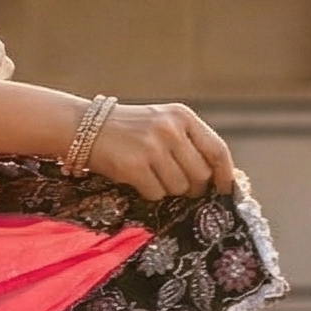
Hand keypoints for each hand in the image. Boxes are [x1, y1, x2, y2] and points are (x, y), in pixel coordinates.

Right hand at [86, 101, 234, 199]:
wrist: (84, 127)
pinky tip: (138, 179)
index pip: (217, 150)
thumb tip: (216, 177)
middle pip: (200, 174)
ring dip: (168, 189)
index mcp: (182, 116)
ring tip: (152, 176)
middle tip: (179, 186)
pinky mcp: (134, 166)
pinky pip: (156, 194)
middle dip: (193, 187)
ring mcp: (152, 147)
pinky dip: (149, 193)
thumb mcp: (162, 122)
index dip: (225, 175)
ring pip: (179, 187)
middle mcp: (170, 129)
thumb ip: (189, 142)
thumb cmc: (128, 129)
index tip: (226, 190)